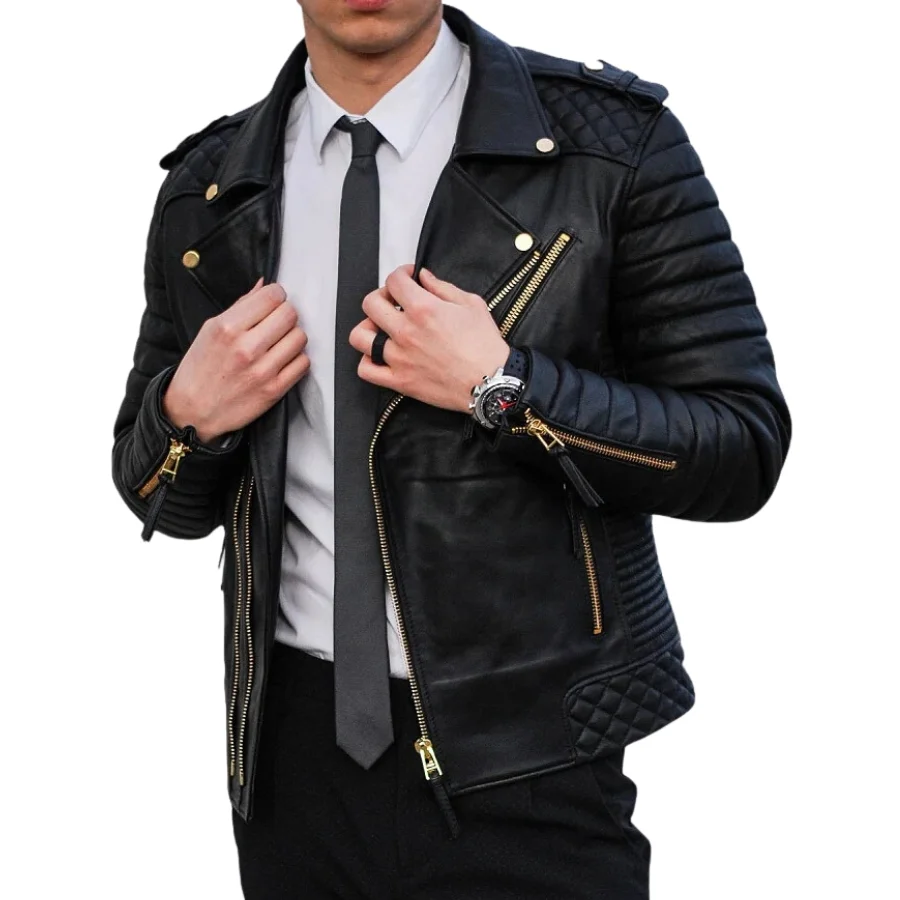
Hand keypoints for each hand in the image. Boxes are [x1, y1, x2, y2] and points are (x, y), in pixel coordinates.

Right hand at [162, 278, 309, 442]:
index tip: (272, 303)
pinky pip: (303, 363)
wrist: (194, 411)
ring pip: (300, 337)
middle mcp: (246, 348)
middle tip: (276, 323)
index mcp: (227, 328)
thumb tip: (265, 285)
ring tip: (278, 342)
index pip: (272, 296)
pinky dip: (296, 359)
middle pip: (290, 314)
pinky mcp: (274, 390)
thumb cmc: (201, 369)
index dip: (275, 296)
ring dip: (292, 337)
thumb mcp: (210, 330)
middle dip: (285, 314)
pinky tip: (282, 360)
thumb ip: (241, 306)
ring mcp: (263, 370)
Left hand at [348, 265, 509, 413]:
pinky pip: (366, 370)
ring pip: (360, 336)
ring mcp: (399, 357)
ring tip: (381, 328)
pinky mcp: (400, 381)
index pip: (394, 280)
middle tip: (393, 301)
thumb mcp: (471, 305)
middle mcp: (406, 331)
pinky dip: (367, 362)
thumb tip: (424, 277)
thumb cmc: (485, 347)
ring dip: (368, 327)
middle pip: (370, 303)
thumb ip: (443, 287)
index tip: (408, 278)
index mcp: (424, 309)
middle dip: (381, 296)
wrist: (492, 383)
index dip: (400, 273)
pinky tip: (379, 356)